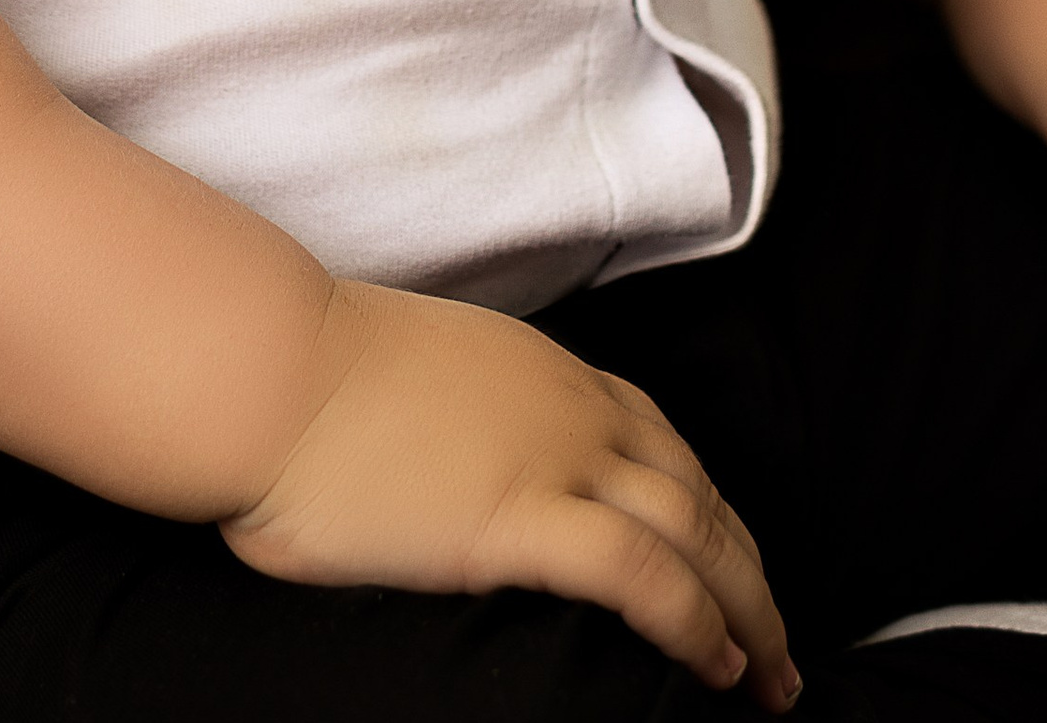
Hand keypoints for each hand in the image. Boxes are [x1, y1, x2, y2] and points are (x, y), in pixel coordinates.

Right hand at [224, 278, 795, 703]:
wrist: (264, 368)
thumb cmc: (302, 381)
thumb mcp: (410, 385)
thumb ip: (457, 426)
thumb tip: (449, 477)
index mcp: (542, 370)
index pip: (661, 439)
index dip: (709, 509)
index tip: (732, 564)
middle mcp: (569, 405)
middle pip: (698, 488)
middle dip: (750, 570)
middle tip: (782, 644)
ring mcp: (552, 457)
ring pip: (695, 530)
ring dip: (749, 608)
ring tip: (772, 678)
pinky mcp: (520, 518)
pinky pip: (643, 572)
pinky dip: (696, 620)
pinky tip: (719, 664)